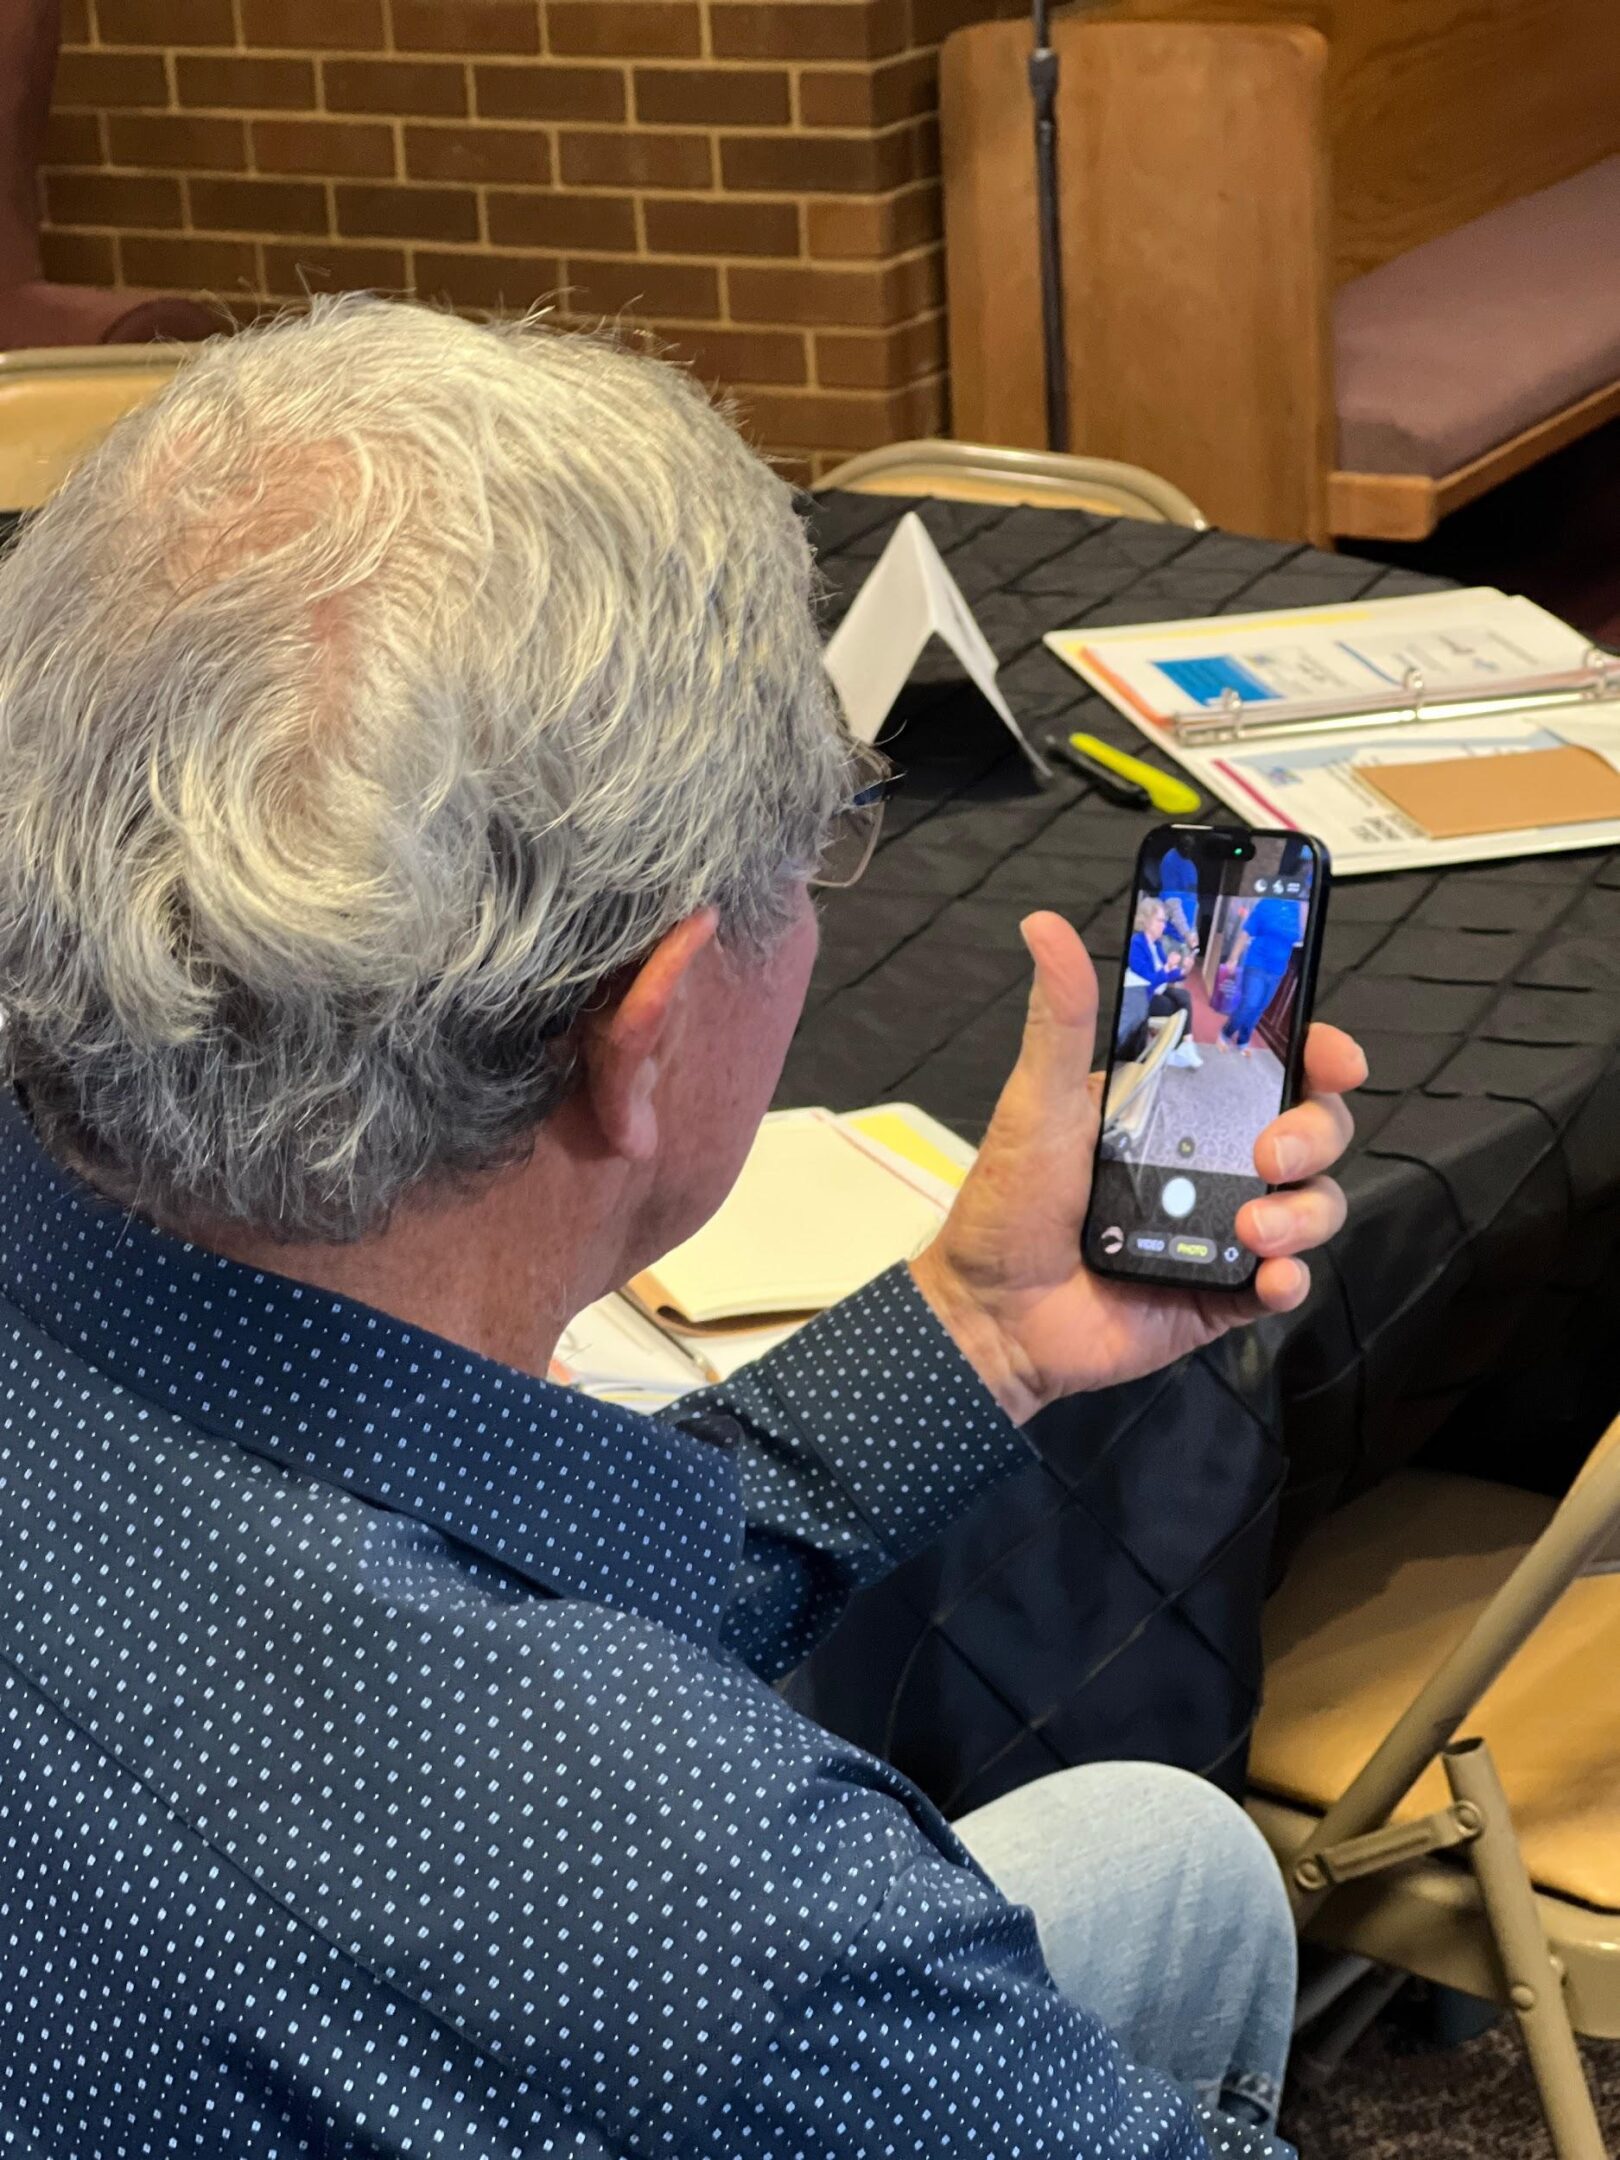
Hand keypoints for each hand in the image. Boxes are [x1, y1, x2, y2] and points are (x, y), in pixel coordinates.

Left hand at [910, 912, 1364, 1423]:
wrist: (992, 1314)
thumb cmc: (1008, 1202)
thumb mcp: (1037, 1100)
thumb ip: (1060, 1018)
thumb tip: (1044, 925)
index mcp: (1178, 1104)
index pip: (1272, 1063)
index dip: (1318, 1052)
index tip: (1333, 1056)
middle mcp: (1212, 1158)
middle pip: (1312, 1128)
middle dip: (1313, 1132)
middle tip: (1268, 1152)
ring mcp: (1223, 1226)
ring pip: (1313, 1203)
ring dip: (1304, 1213)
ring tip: (1250, 1229)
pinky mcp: (1223, 1291)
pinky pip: (1286, 1281)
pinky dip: (1291, 1278)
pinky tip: (1268, 1276)